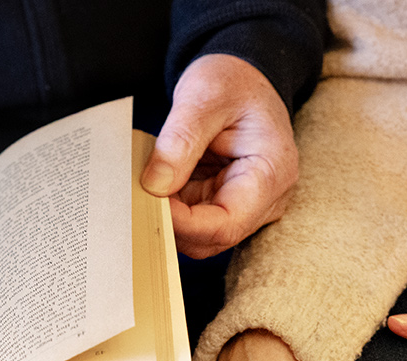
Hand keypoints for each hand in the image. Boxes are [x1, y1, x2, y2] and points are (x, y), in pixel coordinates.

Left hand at [143, 54, 296, 258]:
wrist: (242, 76)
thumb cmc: (232, 80)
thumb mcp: (204, 97)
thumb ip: (181, 140)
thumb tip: (155, 186)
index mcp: (272, 173)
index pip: (227, 223)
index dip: (184, 223)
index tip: (147, 201)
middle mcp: (267, 199)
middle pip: (213, 238)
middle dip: (172, 224)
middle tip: (134, 198)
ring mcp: (248, 205)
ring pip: (201, 235)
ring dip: (169, 217)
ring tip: (142, 187)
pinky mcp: (226, 202)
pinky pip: (195, 219)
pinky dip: (171, 207)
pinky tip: (154, 185)